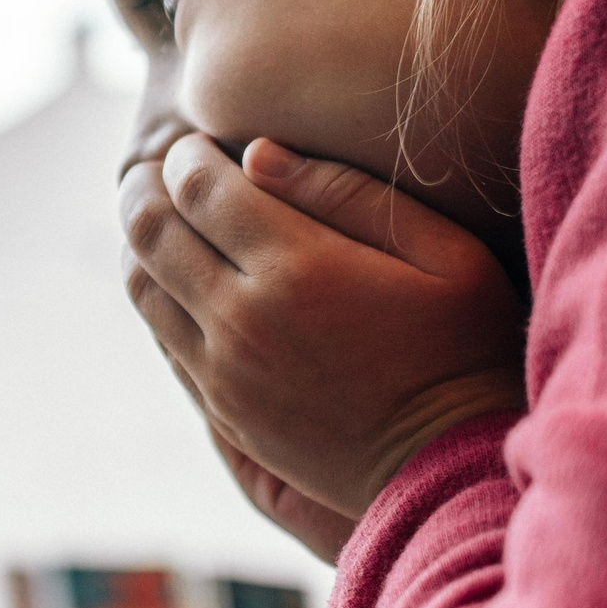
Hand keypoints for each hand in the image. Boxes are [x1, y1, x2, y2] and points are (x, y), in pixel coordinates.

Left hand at [121, 133, 525, 523]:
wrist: (452, 466)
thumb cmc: (465, 347)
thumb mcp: (444, 252)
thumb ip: (348, 193)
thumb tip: (257, 153)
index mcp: (298, 266)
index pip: (198, 188)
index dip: (188, 155)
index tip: (200, 141)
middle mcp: (243, 318)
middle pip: (150, 232)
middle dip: (145, 187)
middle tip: (160, 167)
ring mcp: (223, 370)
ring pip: (142, 288)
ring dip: (141, 242)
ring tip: (163, 216)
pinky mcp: (222, 409)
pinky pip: (162, 338)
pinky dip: (157, 296)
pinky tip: (182, 279)